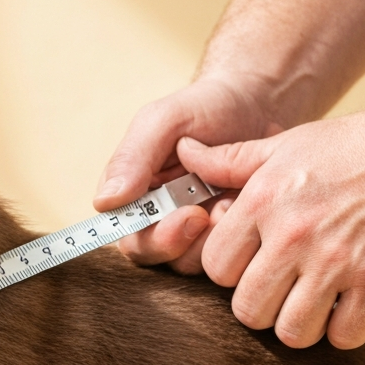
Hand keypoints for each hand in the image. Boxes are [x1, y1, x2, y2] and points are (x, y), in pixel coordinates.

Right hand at [95, 76, 283, 274]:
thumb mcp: (165, 120)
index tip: (189, 214)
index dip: (156, 237)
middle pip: (160, 256)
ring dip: (219, 234)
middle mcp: (157, 219)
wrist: (259, 104)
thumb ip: (132, 157)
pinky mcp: (226, 235)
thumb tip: (105, 203)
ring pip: (194, 260)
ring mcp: (193, 231)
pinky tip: (251, 202)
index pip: (129, 237)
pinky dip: (243, 232)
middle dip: (189, 239)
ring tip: (237, 196)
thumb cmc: (205, 108)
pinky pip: (229, 252)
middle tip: (215, 209)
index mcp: (132, 196)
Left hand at [177, 105, 364, 348]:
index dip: (233, 274)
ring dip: (303, 325)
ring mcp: (335, 260)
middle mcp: (292, 233)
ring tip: (316, 303)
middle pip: (248, 310)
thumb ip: (230, 162)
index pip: (216, 269)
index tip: (254, 266)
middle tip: (284, 293)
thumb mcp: (284, 146)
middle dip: (263, 308)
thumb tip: (184, 152)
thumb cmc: (353, 147)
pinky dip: (346, 330)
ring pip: (292, 332)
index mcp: (262, 202)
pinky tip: (352, 307)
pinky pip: (344, 336)